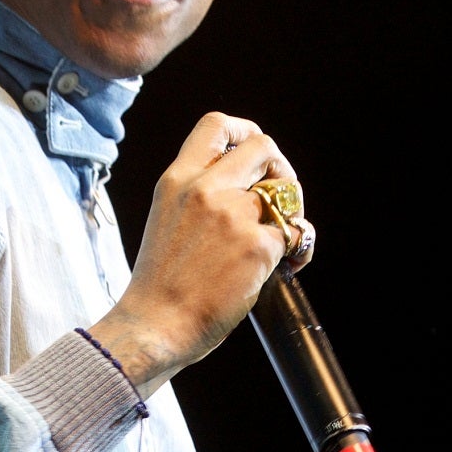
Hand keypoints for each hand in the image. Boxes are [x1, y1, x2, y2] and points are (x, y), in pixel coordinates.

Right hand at [88, 113, 311, 394]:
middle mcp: (205, 189)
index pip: (216, 125)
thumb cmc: (159, 286)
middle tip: (280, 200)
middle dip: (280, 169)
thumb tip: (244, 190)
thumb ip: (198, 197)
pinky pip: (293, 234)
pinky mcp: (257, 246)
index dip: (244, 131)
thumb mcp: (166, 220)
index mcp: (177, 181)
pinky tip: (286, 266)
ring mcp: (233, 216)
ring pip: (285, 192)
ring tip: (283, 239)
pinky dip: (296, 250)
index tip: (255, 156)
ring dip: (292, 213)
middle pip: (263, 146)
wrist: (154, 326)